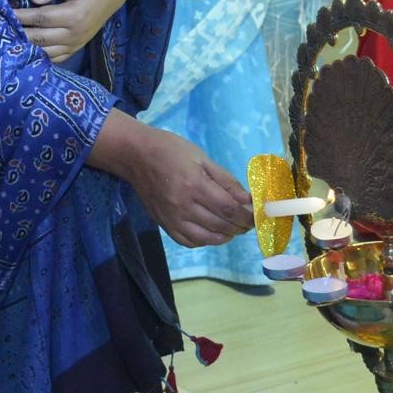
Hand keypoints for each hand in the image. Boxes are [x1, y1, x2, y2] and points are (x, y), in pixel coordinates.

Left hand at [15, 0, 140, 61]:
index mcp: (74, 14)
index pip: (40, 18)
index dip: (21, 16)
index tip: (5, 13)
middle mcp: (75, 33)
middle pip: (41, 38)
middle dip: (19, 35)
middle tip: (0, 32)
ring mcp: (78, 42)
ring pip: (48, 52)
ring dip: (29, 48)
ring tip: (10, 43)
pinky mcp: (78, 46)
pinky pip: (58, 57)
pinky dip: (43, 57)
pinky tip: (29, 53)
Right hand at [125, 123, 253, 248]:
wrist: (135, 155)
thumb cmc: (171, 150)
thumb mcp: (202, 157)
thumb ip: (226, 180)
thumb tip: (247, 199)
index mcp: (195, 185)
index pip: (228, 209)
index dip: (246, 216)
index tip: (256, 217)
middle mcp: (183, 206)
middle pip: (220, 225)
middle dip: (239, 227)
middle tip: (248, 223)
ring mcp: (172, 218)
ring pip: (206, 238)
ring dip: (225, 237)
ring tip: (233, 229)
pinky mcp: (164, 224)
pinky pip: (188, 241)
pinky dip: (204, 241)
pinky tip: (212, 233)